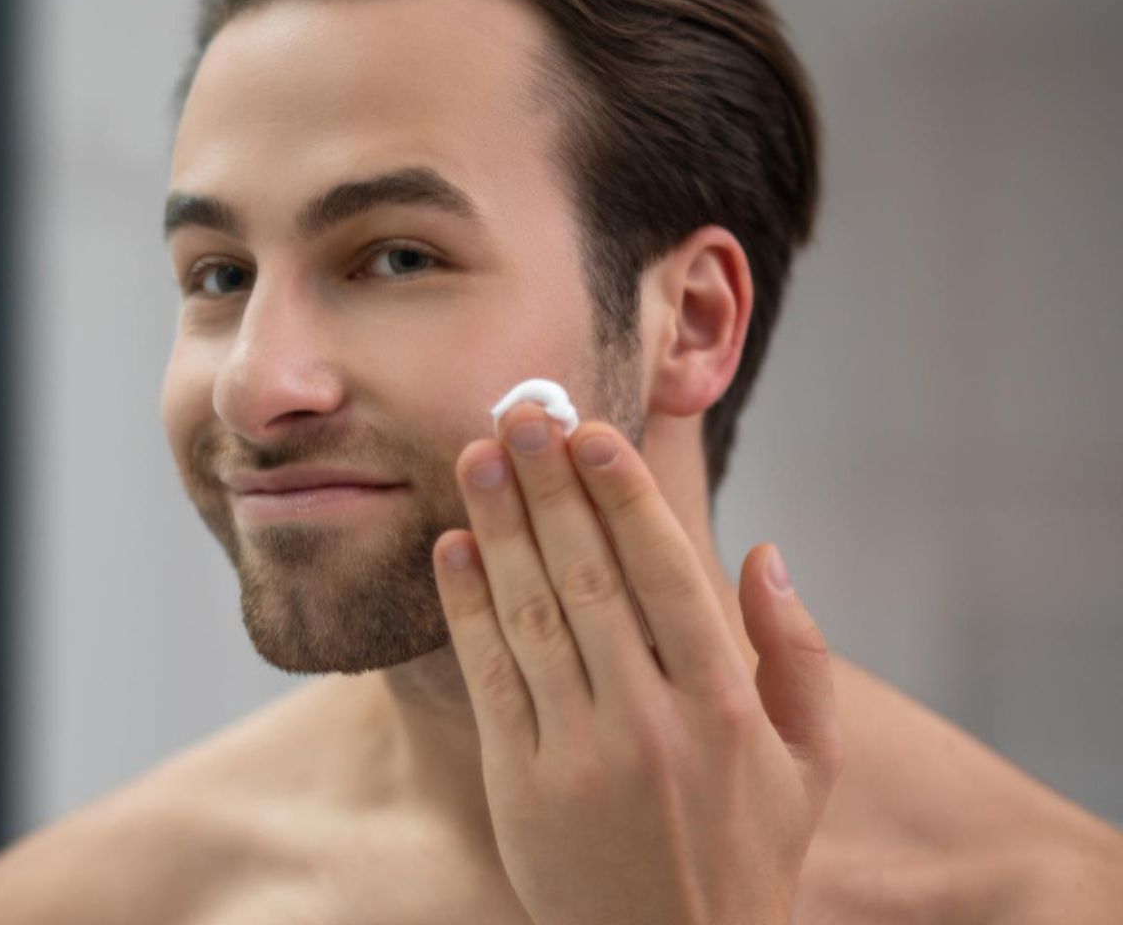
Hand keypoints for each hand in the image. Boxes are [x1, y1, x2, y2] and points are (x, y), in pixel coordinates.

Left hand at [431, 402, 841, 924]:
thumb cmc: (747, 852)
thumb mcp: (812, 764)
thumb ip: (798, 656)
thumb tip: (768, 553)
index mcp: (728, 708)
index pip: (667, 576)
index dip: (624, 495)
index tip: (593, 431)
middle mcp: (654, 724)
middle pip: (590, 579)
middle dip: (551, 487)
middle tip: (520, 412)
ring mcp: (582, 754)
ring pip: (532, 615)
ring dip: (500, 528)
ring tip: (477, 456)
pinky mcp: (521, 783)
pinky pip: (489, 676)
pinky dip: (467, 606)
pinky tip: (453, 547)